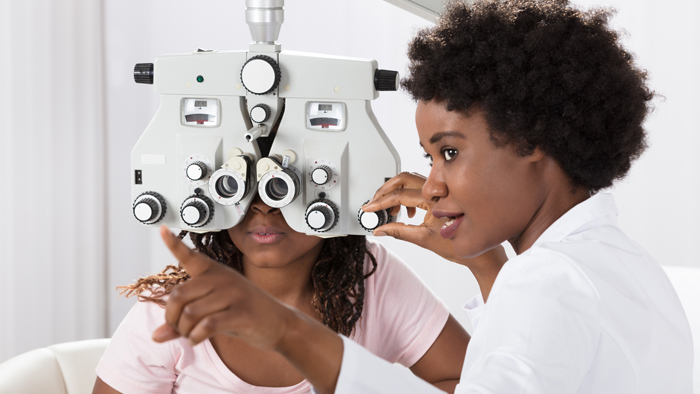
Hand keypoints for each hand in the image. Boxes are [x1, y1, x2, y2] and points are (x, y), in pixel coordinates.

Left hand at [151, 225, 293, 350]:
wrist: (279, 323)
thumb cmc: (243, 314)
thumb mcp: (213, 311)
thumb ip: (183, 320)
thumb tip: (156, 336)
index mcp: (215, 272)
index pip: (190, 256)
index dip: (174, 244)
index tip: (162, 229)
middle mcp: (222, 279)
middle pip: (178, 296)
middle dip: (172, 318)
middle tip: (179, 328)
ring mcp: (233, 295)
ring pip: (190, 313)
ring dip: (185, 331)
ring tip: (191, 335)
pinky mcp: (241, 313)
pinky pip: (206, 326)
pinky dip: (195, 337)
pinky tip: (197, 339)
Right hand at [362, 172, 465, 263]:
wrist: (478, 251)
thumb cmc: (457, 244)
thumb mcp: (423, 239)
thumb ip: (398, 232)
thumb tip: (380, 230)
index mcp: (433, 200)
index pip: (399, 195)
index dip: (380, 202)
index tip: (369, 208)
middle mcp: (437, 191)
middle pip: (402, 179)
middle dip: (384, 190)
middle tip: (374, 203)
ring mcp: (439, 191)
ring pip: (410, 181)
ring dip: (395, 192)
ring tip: (389, 210)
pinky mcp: (440, 195)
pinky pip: (418, 187)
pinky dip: (406, 196)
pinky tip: (407, 212)